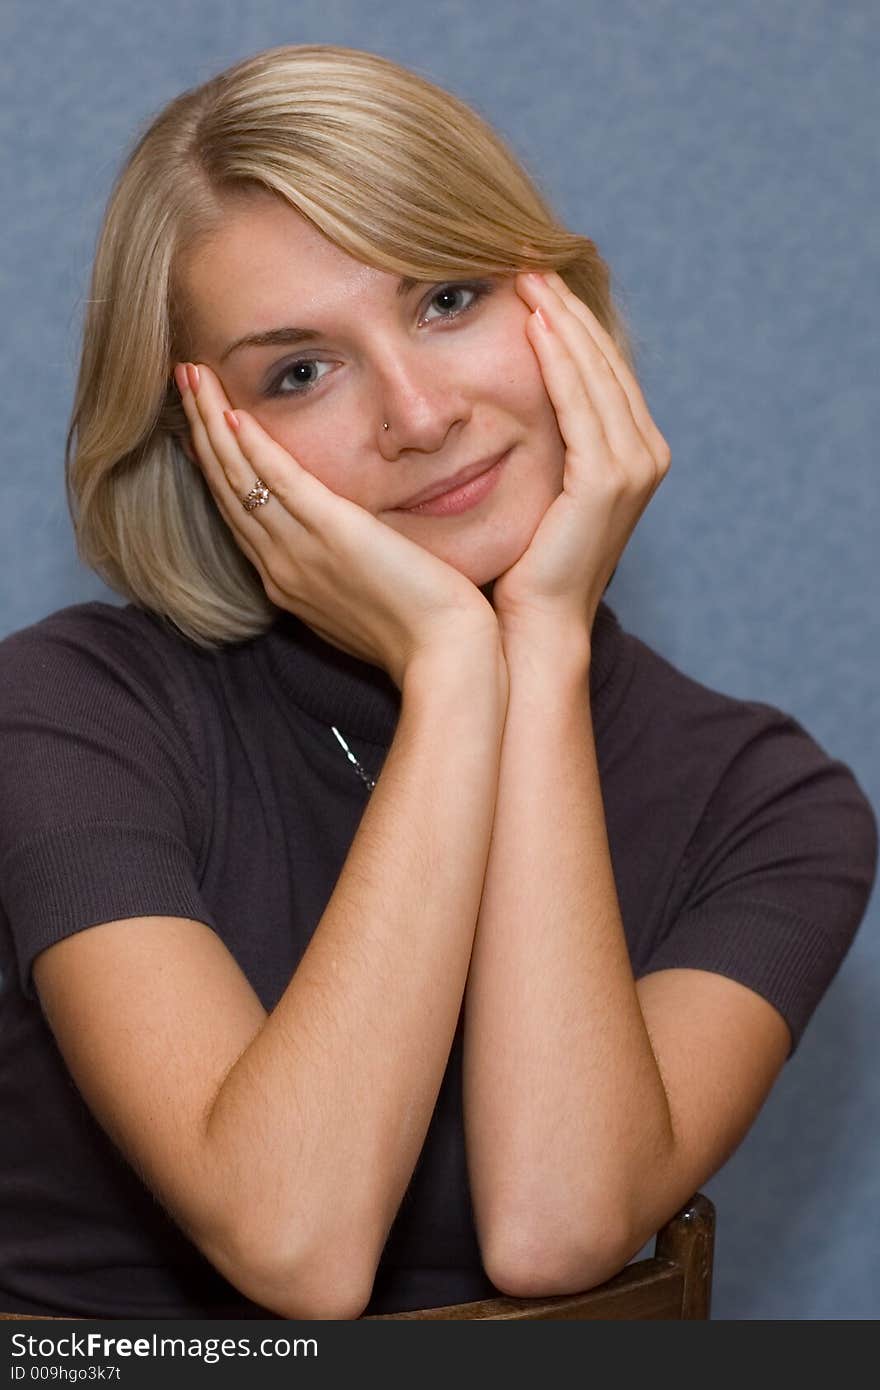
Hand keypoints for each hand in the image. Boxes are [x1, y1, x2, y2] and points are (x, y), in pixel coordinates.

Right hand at [174, 362, 498, 688]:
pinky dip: (253, 447)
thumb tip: (349, 545)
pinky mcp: (333, 534)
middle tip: (184, 378)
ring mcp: (301, 552)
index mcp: (287, 580)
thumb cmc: (420, 632)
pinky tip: (233, 414)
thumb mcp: (367, 596)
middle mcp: (280, 566)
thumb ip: (345, 566)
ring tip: (194, 375)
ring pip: (239, 477)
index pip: (237, 510)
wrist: (444, 656)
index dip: (215, 462)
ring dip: (212, 421)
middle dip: (201, 428)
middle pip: (225, 486)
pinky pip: (280, 482)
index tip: (202, 422)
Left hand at [490, 271, 671, 645]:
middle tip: (528, 256)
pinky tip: (533, 322)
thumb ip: (536, 441)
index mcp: (630, 455)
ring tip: (528, 274)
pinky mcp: (609, 480)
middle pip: (603, 362)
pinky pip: (581, 405)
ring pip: (595, 374)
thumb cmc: (518, 568)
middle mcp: (644, 455)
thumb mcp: (532, 490)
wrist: (529, 629)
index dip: (569, 321)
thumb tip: (495, 399)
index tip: (530, 278)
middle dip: (567, 307)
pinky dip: (560, 361)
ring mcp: (634, 467)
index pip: (599, 372)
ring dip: (563, 320)